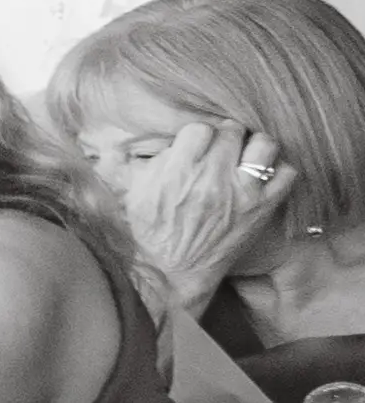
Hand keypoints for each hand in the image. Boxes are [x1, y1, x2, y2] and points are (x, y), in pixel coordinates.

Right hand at [114, 120, 277, 310]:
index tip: (195, 147)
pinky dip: (277, 171)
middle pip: (232, 131)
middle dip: (225, 139)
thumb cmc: (146, 234)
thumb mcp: (128, 195)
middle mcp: (212, 177)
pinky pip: (286, 173)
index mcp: (177, 171)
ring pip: (264, 145)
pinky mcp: (262, 208)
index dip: (197, 136)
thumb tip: (117, 144)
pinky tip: (262, 178)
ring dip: (255, 148)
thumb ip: (120, 164)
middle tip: (220, 152)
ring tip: (245, 158)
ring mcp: (242, 192)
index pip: (199, 128)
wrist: (170, 274)